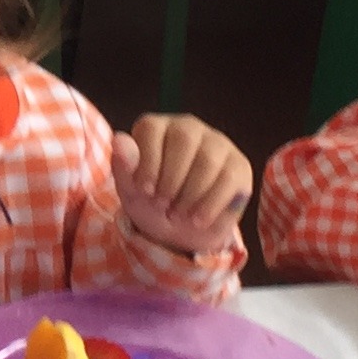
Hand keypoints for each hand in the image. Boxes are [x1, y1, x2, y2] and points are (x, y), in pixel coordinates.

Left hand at [114, 116, 250, 254]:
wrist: (179, 231)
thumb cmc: (151, 202)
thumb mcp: (131, 190)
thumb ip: (123, 166)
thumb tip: (119, 139)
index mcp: (156, 127)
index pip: (152, 129)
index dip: (148, 162)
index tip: (145, 191)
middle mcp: (188, 127)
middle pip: (184, 139)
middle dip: (171, 179)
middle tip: (163, 205)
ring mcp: (217, 143)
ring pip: (208, 159)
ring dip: (190, 193)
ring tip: (178, 214)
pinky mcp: (238, 164)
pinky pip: (229, 178)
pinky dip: (210, 204)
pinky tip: (197, 219)